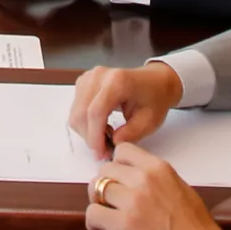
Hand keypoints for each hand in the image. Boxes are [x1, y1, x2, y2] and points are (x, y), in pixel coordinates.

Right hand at [67, 62, 181, 156]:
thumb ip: (130, 134)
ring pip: (76, 113)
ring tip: (107, 136)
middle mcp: (99, 76)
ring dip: (88, 131)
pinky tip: (102, 126)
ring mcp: (89, 78)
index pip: (96, 111)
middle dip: (91, 137)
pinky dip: (86, 123)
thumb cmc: (154, 98)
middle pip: (82, 113)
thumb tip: (111, 144)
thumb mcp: (149, 121)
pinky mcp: (83, 83)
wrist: (154, 81)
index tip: (100, 153)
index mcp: (118, 81)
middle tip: (105, 151)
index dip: (95, 136)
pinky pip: (76, 110)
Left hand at [83, 142, 227, 229]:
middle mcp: (144, 179)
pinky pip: (92, 214)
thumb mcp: (182, 192)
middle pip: (104, 170)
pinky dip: (94, 226)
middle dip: (104, 188)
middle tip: (111, 207)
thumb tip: (136, 183)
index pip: (122, 151)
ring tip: (108, 223)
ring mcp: (133, 201)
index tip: (119, 183)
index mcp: (159, 169)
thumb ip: (158, 182)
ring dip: (98, 206)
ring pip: (95, 189)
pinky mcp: (123, 224)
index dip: (116, 168)